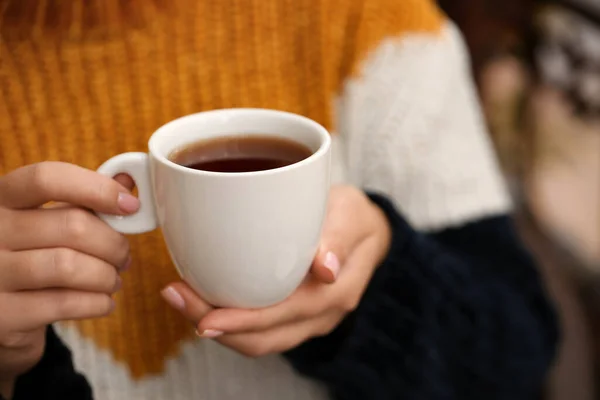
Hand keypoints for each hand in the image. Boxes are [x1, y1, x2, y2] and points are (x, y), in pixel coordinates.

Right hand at [0, 162, 138, 394]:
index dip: (96, 188)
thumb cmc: (34, 252)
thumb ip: (87, 197)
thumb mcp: (51, 218)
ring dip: (106, 275)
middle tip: (123, 256)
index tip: (130, 205)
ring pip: (69, 266)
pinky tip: (103, 302)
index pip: (47, 178)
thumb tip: (128, 179)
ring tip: (113, 280)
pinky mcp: (3, 314)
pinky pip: (64, 303)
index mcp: (3, 197)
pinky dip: (96, 303)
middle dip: (113, 243)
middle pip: (72, 226)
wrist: (1, 308)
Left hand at [160, 185, 390, 356]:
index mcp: (337, 293)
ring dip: (216, 326)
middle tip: (174, 296)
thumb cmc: (353, 217)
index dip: (243, 322)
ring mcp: (305, 319)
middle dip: (216, 325)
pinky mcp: (291, 313)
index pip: (284, 316)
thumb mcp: (351, 214)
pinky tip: (202, 296)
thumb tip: (326, 271)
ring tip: (178, 297)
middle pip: (263, 337)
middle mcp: (320, 315)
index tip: (204, 318)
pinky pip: (258, 328)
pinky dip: (228, 319)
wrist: (365, 231)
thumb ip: (339, 238)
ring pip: (257, 339)